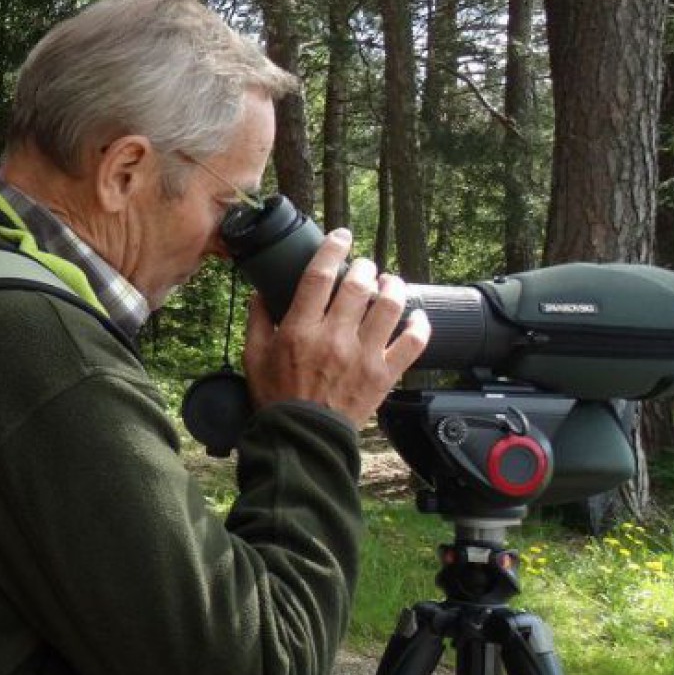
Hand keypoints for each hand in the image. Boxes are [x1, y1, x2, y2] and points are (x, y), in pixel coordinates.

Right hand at [242, 228, 431, 427]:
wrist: (302, 438)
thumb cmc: (275, 397)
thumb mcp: (254, 356)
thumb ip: (258, 321)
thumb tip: (262, 293)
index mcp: (301, 329)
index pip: (320, 275)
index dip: (333, 249)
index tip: (341, 237)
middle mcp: (335, 337)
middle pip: (359, 284)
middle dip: (364, 266)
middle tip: (364, 266)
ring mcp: (363, 355)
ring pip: (389, 306)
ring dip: (393, 287)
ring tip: (390, 282)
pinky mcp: (384, 374)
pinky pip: (413, 343)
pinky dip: (419, 326)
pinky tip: (417, 317)